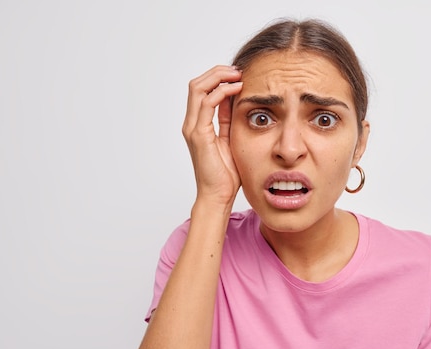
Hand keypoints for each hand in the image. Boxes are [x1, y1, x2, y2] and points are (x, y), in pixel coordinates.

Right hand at [182, 65, 242, 207]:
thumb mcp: (230, 138)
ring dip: (218, 77)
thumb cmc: (225, 173)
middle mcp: (191, 123)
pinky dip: (221, 91)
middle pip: (196, 84)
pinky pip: (207, 103)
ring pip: (198, 88)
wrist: (218, 195)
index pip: (201, 90)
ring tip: (238, 75)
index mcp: (197, 124)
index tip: (238, 75)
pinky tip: (237, 89)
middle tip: (238, 70)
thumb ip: (227, 119)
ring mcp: (193, 128)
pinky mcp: (199, 134)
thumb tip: (233, 99)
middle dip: (217, 72)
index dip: (218, 78)